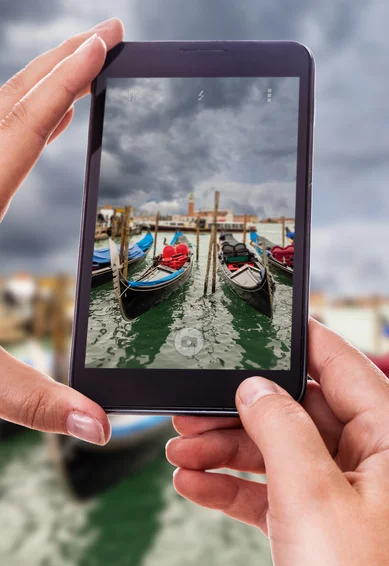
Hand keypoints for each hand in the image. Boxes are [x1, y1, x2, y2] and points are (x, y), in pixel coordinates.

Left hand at [0, 19, 123, 443]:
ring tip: (76, 69)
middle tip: (102, 34)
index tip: (101, 43)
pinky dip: (13, 117)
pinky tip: (33, 121)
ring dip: (35, 85)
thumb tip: (101, 427)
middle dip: (59, 61)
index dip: (68, 81)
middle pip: (6, 101)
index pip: (23, 127)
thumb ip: (35, 401)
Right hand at [167, 319, 388, 565]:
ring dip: (224, 450)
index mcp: (388, 436)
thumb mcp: (311, 492)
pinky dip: (230, 487)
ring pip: (275, 451)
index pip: (338, 364)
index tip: (254, 327)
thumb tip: (253, 386)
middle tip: (191, 409)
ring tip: (178, 452)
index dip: (295, 342)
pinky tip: (192, 484)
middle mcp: (367, 457)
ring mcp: (340, 491)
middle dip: (237, 411)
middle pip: (294, 410)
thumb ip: (280, 426)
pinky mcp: (316, 523)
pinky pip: (269, 491)